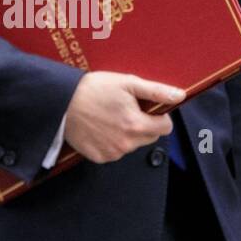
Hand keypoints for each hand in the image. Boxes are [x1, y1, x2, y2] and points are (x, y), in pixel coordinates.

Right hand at [62, 71, 185, 163]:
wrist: (61, 102)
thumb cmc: (93, 89)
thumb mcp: (127, 82)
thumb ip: (156, 91)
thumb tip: (180, 96)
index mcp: (136, 125)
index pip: (165, 128)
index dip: (159, 116)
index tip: (146, 108)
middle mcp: (126, 143)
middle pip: (150, 137)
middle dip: (144, 125)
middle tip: (126, 110)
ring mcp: (112, 152)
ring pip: (132, 145)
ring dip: (127, 134)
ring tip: (109, 117)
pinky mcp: (99, 157)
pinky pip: (115, 152)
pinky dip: (111, 142)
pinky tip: (100, 128)